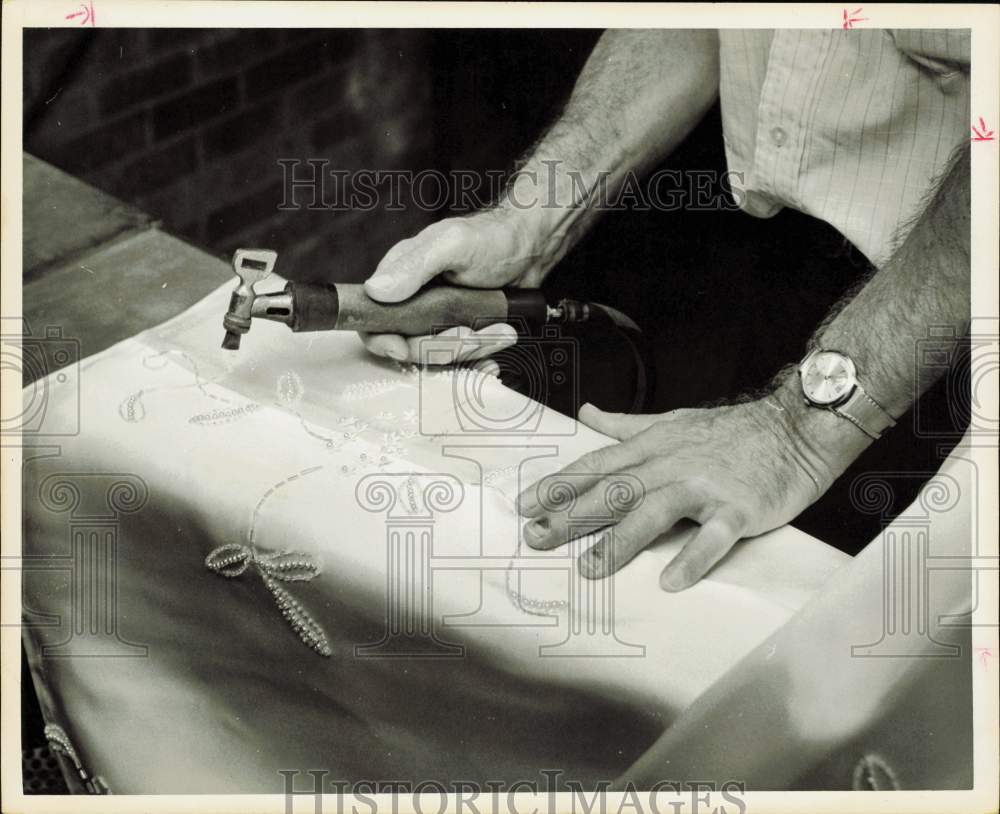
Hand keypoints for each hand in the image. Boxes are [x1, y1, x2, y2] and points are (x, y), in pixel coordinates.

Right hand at [360, 210, 549, 364]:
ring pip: (439, 356)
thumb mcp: (452, 244)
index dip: (384, 340)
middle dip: (440, 347)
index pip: (373, 320)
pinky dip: (481, 360)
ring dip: (471, 350)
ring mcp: (438, 322)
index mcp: (400, 279)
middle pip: (408, 346)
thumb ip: (414, 266)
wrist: (532, 250)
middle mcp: (414, 303)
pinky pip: (462, 360)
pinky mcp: (462, 334)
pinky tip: (498, 344)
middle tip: (471, 334)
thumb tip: (376, 291)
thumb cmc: (492, 238)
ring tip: (501, 329)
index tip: (403, 348)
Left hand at [516, 397, 858, 591]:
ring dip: (620, 540)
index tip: (524, 505)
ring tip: (589, 569)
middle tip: (535, 538)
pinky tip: (670, 581)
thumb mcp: (671, 421)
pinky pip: (713, 536)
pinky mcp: (740, 508)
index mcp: (653, 445)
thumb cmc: (730, 430)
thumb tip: (586, 413)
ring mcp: (705, 486)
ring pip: (654, 510)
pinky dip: (693, 557)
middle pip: (614, 489)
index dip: (559, 485)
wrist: (795, 428)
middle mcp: (672, 463)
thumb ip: (625, 425)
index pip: (596, 465)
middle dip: (571, 514)